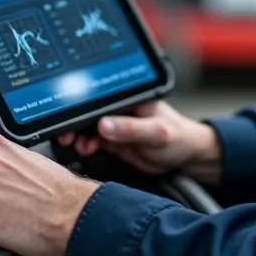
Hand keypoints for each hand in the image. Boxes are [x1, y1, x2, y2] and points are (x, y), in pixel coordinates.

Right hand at [58, 100, 221, 184]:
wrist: (187, 157)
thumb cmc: (179, 137)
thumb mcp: (155, 133)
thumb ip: (130, 129)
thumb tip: (103, 125)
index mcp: (129, 98)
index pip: (100, 99)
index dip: (82, 108)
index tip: (70, 119)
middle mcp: (120, 109)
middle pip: (90, 112)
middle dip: (75, 123)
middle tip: (68, 135)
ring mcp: (116, 124)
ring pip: (88, 127)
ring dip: (79, 135)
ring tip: (79, 145)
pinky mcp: (115, 140)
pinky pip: (93, 140)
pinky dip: (85, 145)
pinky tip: (86, 149)